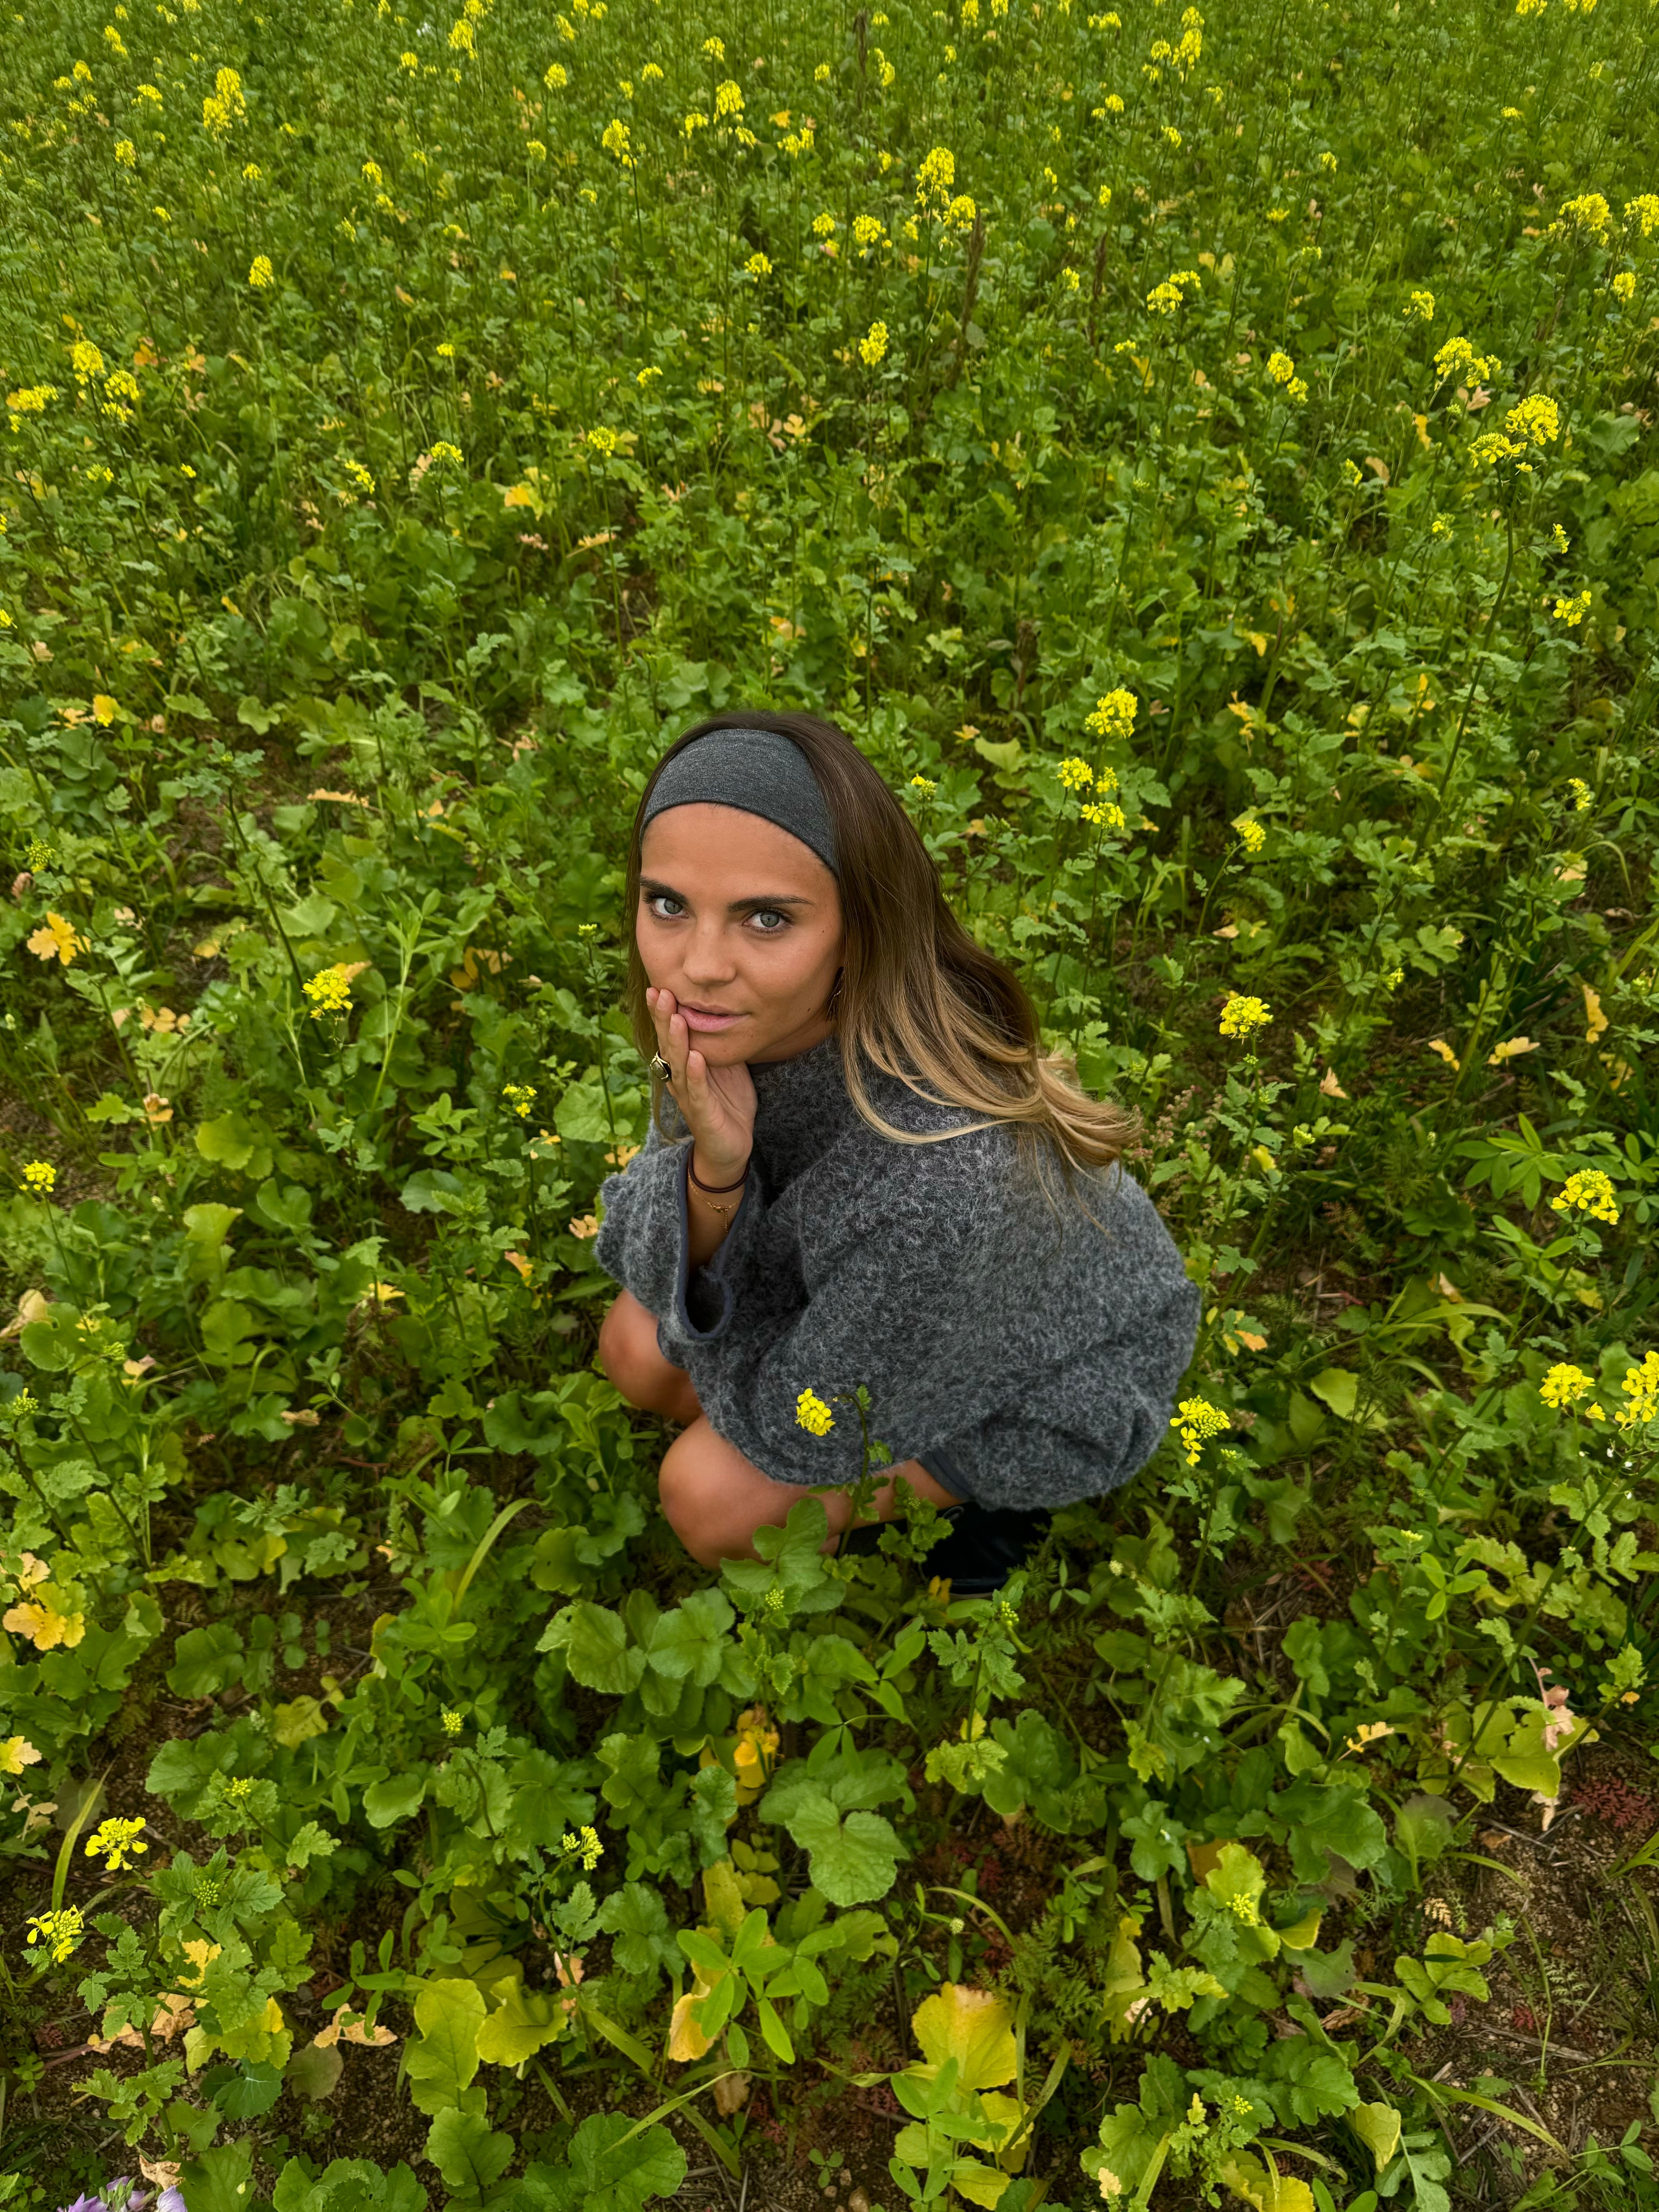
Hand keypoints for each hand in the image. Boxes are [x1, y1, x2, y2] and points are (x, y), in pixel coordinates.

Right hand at [646, 986, 755, 1184]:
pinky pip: (698, 1092)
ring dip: (677, 1041)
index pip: (670, 1034)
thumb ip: (716, 1043)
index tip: (658, 985)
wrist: (730, 1147)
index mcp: (683, 1066)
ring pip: (679, 1065)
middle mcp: (680, 1079)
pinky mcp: (703, 1114)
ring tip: (675, 1018)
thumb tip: (720, 1010)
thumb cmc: (726, 1103)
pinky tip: (696, 1058)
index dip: (663, 1012)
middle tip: (659, 991)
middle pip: (668, 1044)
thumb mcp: (724, 1066)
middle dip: (663, 1018)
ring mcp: (689, 1097)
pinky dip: (697, 1075)